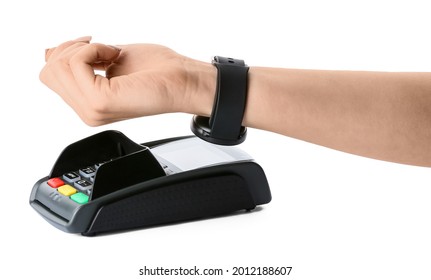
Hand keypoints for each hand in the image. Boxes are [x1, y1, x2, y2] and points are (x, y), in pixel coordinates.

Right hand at [40, 36, 215, 125]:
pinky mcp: (100, 102)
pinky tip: (115, 54)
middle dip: (71, 48)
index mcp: (89, 104)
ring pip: (57, 68)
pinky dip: (93, 49)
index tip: (92, 45)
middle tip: (103, 48)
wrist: (183, 79)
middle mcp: (88, 111)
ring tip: (112, 52)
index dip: (65, 52)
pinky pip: (76, 64)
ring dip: (85, 48)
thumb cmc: (157, 71)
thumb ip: (80, 60)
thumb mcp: (109, 59)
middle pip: (48, 72)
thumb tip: (51, 51)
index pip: (49, 76)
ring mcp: (92, 110)